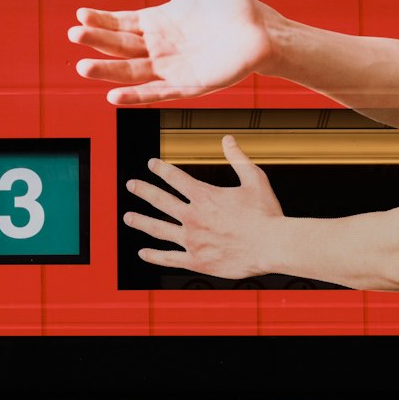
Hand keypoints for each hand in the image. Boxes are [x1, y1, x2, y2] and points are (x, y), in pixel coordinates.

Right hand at [69, 0, 274, 104]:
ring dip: (107, 72)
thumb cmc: (230, 3)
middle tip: (75, 34)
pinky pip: (157, 93)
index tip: (80, 15)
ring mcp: (172, 69)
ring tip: (83, 68)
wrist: (261, 28)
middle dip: (97, 42)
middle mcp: (160, 48)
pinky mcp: (187, 87)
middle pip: (121, 47)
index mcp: (158, 22)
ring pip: (132, 72)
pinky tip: (114, 96)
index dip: (101, 20)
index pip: (121, 23)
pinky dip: (135, 97)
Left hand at [124, 136, 283, 277]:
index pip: (176, 178)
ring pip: (158, 229)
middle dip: (143, 191)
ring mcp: (192, 240)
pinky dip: (154, 256)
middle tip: (131, 185)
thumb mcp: (254, 179)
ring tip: (128, 217)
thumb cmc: (266, 213)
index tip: (151, 164)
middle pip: (160, 200)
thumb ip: (238, 158)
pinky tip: (143, 253)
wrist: (271, 245)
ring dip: (141, 222)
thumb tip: (227, 138)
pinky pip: (169, 258)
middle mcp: (192, 216)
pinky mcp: (196, 261)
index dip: (161, 169)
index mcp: (204, 195)